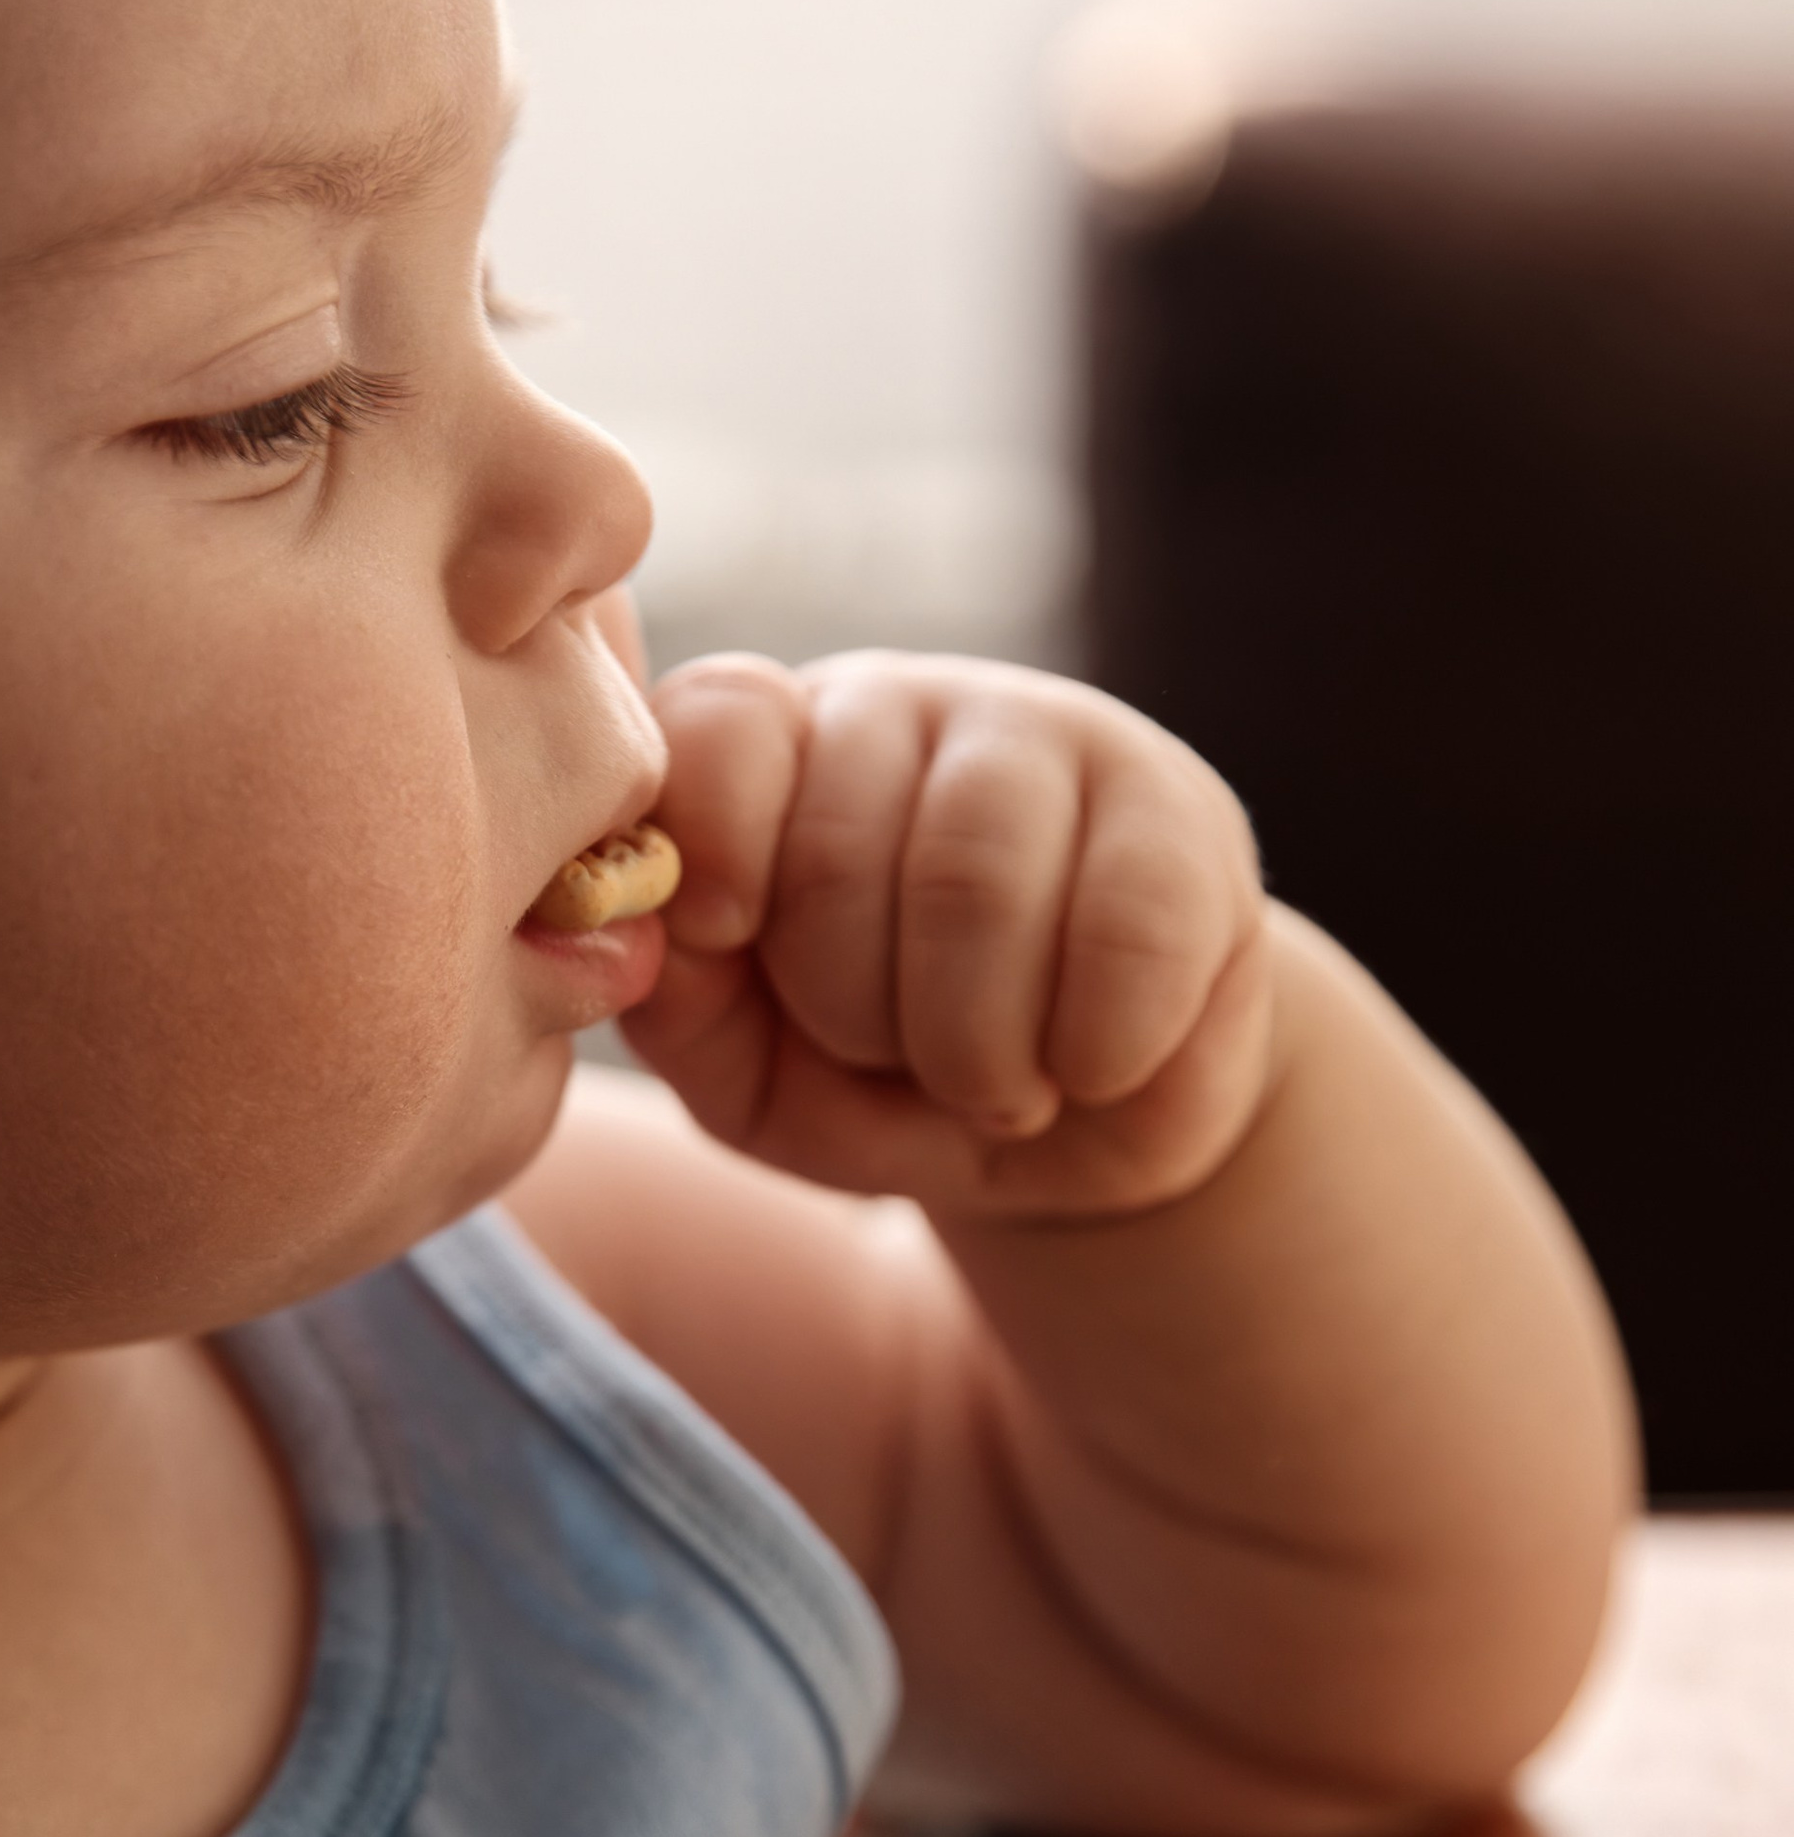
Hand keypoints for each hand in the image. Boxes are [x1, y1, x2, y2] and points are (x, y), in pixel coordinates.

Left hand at [624, 653, 1271, 1224]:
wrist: (1080, 1125)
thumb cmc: (881, 1084)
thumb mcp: (752, 1074)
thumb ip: (682, 1001)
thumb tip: (656, 926)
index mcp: (771, 752)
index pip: (721, 722)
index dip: (718, 842)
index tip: (731, 938)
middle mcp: (900, 712)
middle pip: (837, 843)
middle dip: (852, 1010)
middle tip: (897, 1066)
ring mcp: (1047, 737)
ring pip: (975, 874)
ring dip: (972, 1044)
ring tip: (994, 1088)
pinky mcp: (1180, 808)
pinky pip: (1126, 928)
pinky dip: (1093, 1049)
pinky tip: (1091, 1069)